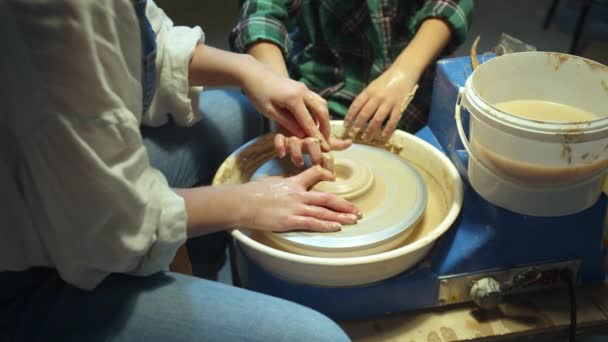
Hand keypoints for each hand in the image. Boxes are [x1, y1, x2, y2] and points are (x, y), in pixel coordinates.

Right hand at [238, 166, 360, 231]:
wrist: (241, 202)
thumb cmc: (252, 193)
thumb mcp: (271, 182)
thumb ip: (283, 184)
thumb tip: (287, 184)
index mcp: (293, 183)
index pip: (314, 174)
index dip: (326, 175)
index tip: (334, 179)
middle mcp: (298, 194)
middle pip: (327, 197)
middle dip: (344, 204)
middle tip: (357, 211)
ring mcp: (295, 208)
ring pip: (323, 211)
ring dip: (341, 216)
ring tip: (353, 220)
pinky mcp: (290, 221)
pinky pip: (312, 223)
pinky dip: (325, 225)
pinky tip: (336, 227)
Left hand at [241, 63, 330, 150]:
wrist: (254, 73)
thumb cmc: (257, 93)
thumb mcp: (270, 112)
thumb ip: (287, 123)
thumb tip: (303, 135)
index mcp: (293, 98)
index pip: (309, 121)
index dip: (317, 136)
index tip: (323, 147)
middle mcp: (303, 91)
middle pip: (322, 110)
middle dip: (326, 127)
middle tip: (326, 141)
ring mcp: (304, 88)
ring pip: (322, 104)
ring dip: (324, 118)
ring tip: (322, 132)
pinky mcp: (302, 87)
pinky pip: (316, 100)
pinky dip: (318, 112)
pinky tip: (314, 121)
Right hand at [274, 133, 351, 171]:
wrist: (284, 135)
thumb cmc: (304, 144)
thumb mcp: (320, 144)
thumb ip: (334, 144)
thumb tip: (350, 141)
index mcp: (316, 135)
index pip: (323, 141)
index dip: (326, 153)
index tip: (327, 164)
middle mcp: (303, 134)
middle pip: (311, 140)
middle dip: (315, 153)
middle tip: (316, 163)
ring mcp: (290, 136)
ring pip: (295, 140)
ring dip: (297, 153)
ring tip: (299, 163)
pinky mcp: (278, 138)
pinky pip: (278, 139)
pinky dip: (280, 146)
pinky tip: (281, 155)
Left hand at [344, 68, 417, 140]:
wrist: (404, 71)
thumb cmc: (386, 80)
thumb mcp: (372, 86)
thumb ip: (365, 97)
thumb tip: (356, 112)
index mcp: (369, 91)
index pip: (356, 106)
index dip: (349, 117)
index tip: (346, 126)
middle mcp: (377, 97)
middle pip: (364, 114)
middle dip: (357, 126)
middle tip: (353, 134)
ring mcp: (388, 102)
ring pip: (377, 120)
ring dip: (370, 130)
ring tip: (366, 138)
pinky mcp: (399, 106)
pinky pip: (392, 121)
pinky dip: (387, 129)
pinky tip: (383, 136)